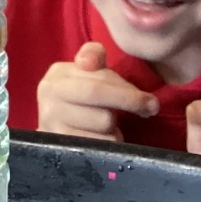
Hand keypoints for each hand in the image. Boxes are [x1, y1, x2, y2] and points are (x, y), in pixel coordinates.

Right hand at [36, 41, 159, 141]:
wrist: (54, 125)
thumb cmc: (79, 95)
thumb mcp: (85, 71)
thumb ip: (93, 55)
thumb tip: (89, 62)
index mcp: (57, 75)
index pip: (99, 80)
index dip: (127, 90)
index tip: (150, 99)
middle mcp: (50, 98)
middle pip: (100, 100)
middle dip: (129, 103)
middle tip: (150, 109)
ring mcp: (52, 124)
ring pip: (103, 124)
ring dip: (116, 127)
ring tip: (111, 125)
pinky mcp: (61, 147)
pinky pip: (98, 146)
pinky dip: (108, 142)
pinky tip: (103, 138)